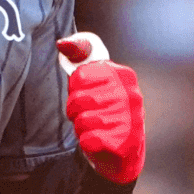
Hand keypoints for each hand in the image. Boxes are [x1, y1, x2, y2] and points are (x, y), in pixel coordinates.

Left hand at [56, 33, 144, 184]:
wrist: (123, 150)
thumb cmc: (104, 110)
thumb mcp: (93, 79)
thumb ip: (79, 57)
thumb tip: (62, 42)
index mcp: (123, 75)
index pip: (80, 75)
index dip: (75, 88)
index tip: (86, 93)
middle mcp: (131, 95)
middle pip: (79, 98)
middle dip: (75, 109)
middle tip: (87, 113)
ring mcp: (130, 119)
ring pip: (83, 121)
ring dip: (82, 127)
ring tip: (94, 127)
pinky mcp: (124, 142)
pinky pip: (89, 140)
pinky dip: (87, 142)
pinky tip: (99, 141)